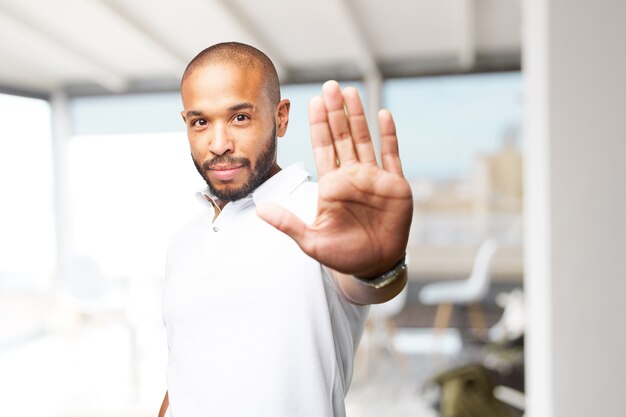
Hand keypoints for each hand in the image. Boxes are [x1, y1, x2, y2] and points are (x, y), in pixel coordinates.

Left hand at [257, 80, 412, 276]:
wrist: (375, 265)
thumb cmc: (343, 255)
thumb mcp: (311, 241)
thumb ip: (288, 224)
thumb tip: (260, 210)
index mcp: (332, 185)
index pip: (323, 148)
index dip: (318, 125)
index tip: (313, 102)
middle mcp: (352, 176)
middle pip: (342, 137)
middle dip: (336, 112)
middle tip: (330, 86)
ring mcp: (374, 178)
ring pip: (365, 139)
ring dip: (358, 116)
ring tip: (350, 92)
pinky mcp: (395, 185)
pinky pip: (391, 155)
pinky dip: (389, 135)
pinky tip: (383, 114)